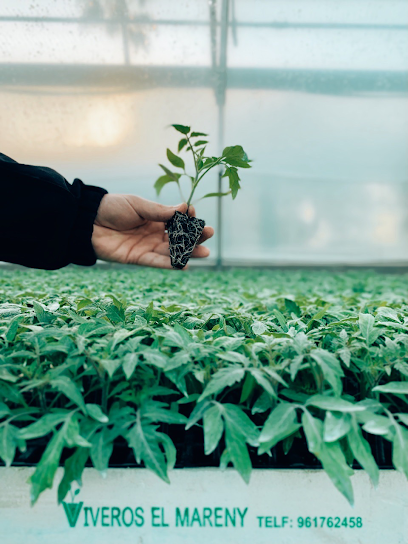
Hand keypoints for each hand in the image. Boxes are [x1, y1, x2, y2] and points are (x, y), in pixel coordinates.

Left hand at [91, 194, 213, 268]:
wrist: (86, 221)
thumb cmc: (110, 208)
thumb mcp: (136, 204)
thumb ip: (158, 210)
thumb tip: (183, 208)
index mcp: (154, 217)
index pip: (177, 220)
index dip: (188, 218)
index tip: (195, 213)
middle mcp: (153, 233)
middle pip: (179, 237)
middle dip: (195, 236)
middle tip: (209, 234)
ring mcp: (147, 246)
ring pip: (172, 251)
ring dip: (189, 252)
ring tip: (205, 252)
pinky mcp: (138, 258)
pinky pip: (157, 262)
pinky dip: (171, 264)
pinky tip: (186, 265)